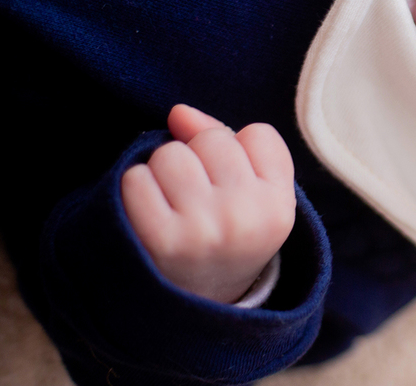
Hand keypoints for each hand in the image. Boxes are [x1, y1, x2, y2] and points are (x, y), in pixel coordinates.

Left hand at [121, 105, 295, 303]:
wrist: (198, 304)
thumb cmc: (228, 234)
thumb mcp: (252, 193)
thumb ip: (225, 140)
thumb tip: (178, 111)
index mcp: (279, 206)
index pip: (257, 134)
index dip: (239, 151)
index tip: (235, 183)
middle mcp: (246, 217)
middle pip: (212, 140)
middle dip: (198, 155)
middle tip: (199, 195)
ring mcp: (202, 230)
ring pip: (171, 154)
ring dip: (164, 170)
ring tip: (173, 202)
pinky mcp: (159, 241)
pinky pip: (136, 179)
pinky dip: (136, 188)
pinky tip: (149, 212)